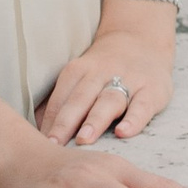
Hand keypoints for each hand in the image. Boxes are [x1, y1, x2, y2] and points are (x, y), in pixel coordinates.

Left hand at [39, 14, 174, 145]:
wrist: (143, 41)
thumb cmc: (103, 72)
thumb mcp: (81, 77)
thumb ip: (61, 103)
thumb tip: (35, 133)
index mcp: (79, 70)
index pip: (60, 98)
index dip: (49, 122)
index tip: (39, 146)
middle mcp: (101, 73)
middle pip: (80, 99)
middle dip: (66, 122)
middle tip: (54, 145)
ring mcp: (129, 80)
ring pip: (108, 101)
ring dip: (95, 120)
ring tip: (84, 140)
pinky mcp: (152, 89)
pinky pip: (142, 105)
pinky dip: (134, 119)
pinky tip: (124, 132)